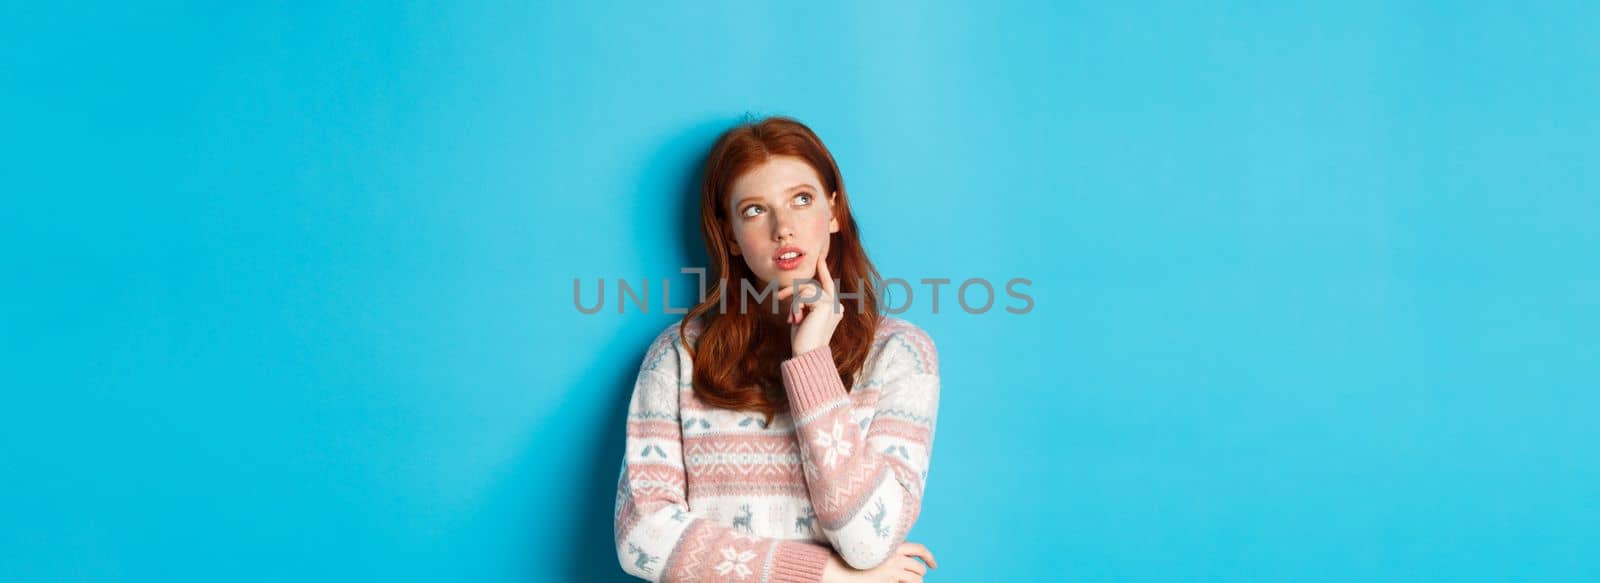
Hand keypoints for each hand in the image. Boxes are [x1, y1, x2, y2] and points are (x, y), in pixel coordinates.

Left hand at [777, 238, 843, 356]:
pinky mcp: (825, 305)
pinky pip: (804, 295)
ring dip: (793, 301)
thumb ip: (805, 303)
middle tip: (778, 296)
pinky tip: (796, 318)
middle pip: (812, 285)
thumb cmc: (802, 340)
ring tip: (791, 318)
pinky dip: (796, 305)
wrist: (807, 354)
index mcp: (834, 309)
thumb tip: (800, 290)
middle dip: (794, 289)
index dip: (823, 269)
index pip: (827, 284)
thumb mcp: (803, 317)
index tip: (820, 256)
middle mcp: (836, 306)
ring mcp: (833, 305)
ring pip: (807, 289)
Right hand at [821, 543, 937, 582]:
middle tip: (913, 580)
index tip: (933, 566)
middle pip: (920, 567)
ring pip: (917, 578)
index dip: (929, 558)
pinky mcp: (890, 578)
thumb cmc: (854, 561)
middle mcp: (896, 555)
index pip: (919, 549)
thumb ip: (889, 552)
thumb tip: (903, 559)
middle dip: (918, 575)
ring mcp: (894, 568)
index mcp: (893, 546)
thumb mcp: (875, 552)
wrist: (841, 569)